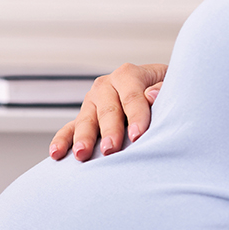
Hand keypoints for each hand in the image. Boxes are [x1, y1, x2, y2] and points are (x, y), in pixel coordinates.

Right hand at [50, 63, 167, 161]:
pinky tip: (56, 154)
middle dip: (109, 130)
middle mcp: (106, 86)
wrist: (157, 97)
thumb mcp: (172, 85)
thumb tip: (151, 95)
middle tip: (111, 150)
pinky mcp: (83, 118)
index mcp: (129, 75)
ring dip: (83, 137)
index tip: (139, 135)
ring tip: (82, 154)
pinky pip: (68, 129)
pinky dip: (62, 141)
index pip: (132, 95)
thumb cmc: (167, 95)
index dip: (136, 115)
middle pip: (107, 109)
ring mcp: (92, 103)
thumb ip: (164, 88)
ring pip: (86, 120)